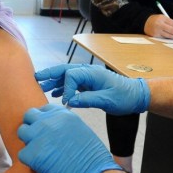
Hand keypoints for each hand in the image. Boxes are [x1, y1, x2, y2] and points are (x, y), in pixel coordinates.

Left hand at [18, 104, 122, 172]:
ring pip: (22, 132)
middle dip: (32, 126)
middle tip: (38, 139)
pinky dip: (29, 160)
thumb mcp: (80, 130)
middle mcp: (49, 121)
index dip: (43, 119)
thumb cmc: (91, 158)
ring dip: (28, 141)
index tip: (45, 128)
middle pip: (29, 116)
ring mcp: (39, 136)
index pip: (43, 109)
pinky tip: (41, 165)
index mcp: (62, 114)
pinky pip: (22, 153)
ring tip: (39, 153)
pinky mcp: (32, 153)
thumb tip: (52, 127)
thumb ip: (64, 125)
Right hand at [35, 64, 149, 114]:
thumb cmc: (124, 97)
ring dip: (53, 80)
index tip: (65, 101)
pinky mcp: (88, 84)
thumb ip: (88, 100)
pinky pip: (71, 83)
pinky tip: (54, 93)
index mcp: (92, 73)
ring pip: (66, 76)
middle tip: (36, 78)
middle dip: (50, 74)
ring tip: (40, 87)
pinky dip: (61, 87)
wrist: (135, 96)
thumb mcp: (107, 100)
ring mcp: (87, 77)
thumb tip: (70, 101)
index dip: (65, 88)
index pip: (71, 76)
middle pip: (65, 70)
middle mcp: (88, 72)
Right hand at [144, 14, 172, 38]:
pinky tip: (171, 36)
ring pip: (168, 35)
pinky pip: (164, 37)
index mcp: (162, 18)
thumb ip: (170, 22)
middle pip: (172, 30)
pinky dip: (169, 37)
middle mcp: (159, 24)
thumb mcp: (163, 18)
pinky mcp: (155, 35)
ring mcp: (157, 30)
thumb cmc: (157, 20)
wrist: (146, 23)